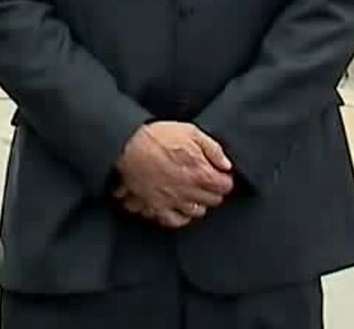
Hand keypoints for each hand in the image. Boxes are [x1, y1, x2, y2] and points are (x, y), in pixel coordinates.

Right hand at [113, 122, 233, 228]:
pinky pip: (174, 221)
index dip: (223, 178)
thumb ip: (213, 148)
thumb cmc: (156, 137)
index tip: (219, 174)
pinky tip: (179, 208)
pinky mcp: (157, 206)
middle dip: (213, 190)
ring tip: (193, 193)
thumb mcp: (190, 132)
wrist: (127, 146)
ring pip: (197, 212)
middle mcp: (189, 191)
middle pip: (213, 200)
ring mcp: (173, 200)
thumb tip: (226, 164)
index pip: (225, 185)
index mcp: (201, 172)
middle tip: (206, 181)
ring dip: (198, 202)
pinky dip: (180, 217)